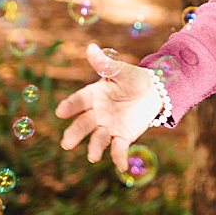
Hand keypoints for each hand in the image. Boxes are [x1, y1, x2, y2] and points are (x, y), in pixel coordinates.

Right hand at [56, 43, 169, 172]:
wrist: (154, 92)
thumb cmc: (134, 78)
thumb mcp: (122, 71)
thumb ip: (106, 64)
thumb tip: (91, 47)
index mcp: (94, 95)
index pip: (79, 101)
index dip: (70, 106)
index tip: (60, 112)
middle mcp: (97, 113)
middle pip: (83, 124)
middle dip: (75, 133)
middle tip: (67, 143)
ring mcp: (109, 127)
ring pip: (98, 139)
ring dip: (94, 148)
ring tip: (92, 157)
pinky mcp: (123, 137)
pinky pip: (119, 149)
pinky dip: (119, 158)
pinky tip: (121, 167)